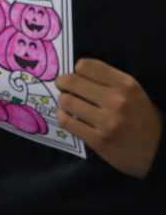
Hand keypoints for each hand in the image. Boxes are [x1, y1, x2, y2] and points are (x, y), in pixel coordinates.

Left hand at [56, 58, 161, 177]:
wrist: (160, 152)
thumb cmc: (142, 118)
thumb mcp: (133, 92)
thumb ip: (108, 81)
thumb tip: (76, 73)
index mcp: (125, 84)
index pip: (85, 65)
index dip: (76, 70)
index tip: (77, 76)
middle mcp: (116, 100)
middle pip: (71, 81)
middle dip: (62, 83)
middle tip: (62, 87)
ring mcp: (107, 122)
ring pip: (67, 101)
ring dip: (63, 101)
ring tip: (68, 103)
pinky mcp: (98, 141)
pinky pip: (67, 122)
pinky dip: (62, 116)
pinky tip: (68, 117)